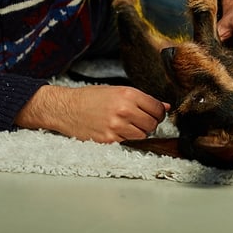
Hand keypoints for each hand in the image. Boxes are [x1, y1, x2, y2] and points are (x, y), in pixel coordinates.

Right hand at [14, 84, 168, 142]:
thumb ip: (142, 99)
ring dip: (140, 131)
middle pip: (152, 124)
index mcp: (128, 94)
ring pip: (142, 135)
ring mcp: (116, 127)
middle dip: (150, 123)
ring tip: (129, 125)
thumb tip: (165, 107)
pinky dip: (127, 137)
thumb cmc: (92, 98)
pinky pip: (128, 142)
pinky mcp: (109, 140)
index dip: (159, 112)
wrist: (67, 108)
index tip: (156, 113)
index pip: (157, 108)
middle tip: (142, 119)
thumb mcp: (118, 91)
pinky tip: (118, 130)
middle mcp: (124, 110)